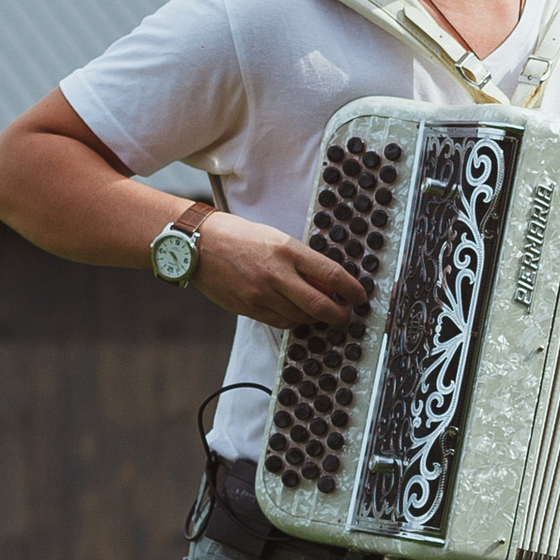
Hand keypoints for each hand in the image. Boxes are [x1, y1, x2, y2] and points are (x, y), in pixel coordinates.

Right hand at [192, 211, 368, 331]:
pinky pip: (281, 322)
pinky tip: (297, 315)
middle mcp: (277, 274)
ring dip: (316, 319)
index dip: (352, 289)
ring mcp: (262, 294)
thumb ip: (301, 261)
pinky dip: (295, 321)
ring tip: (321, 313)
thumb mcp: (277, 238)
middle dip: (340, 314)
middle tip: (346, 314)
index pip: (331, 275)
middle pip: (320, 305)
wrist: (198, 244)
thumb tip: (326, 283)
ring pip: (302, 318)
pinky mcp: (249, 308)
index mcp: (288, 250)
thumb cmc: (239, 236)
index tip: (360, 296)